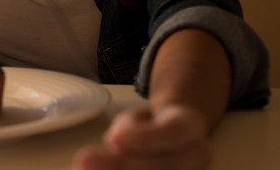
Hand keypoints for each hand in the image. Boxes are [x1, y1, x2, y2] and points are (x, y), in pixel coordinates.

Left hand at [73, 103, 211, 169]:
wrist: (173, 137)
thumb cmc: (148, 125)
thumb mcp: (135, 118)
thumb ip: (128, 132)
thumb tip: (115, 146)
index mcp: (190, 125)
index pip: (173, 133)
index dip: (143, 139)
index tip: (112, 140)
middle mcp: (199, 154)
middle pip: (168, 166)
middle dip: (125, 166)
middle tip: (85, 161)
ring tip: (86, 167)